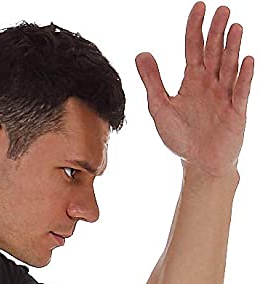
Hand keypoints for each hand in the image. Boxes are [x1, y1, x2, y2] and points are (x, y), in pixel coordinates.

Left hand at [136, 3, 252, 177]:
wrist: (199, 165)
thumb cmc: (181, 137)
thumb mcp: (160, 108)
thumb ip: (152, 81)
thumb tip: (141, 53)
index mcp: (193, 80)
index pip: (195, 47)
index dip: (196, 28)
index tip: (199, 7)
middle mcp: (211, 83)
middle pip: (215, 52)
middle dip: (218, 31)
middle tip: (222, 10)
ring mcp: (225, 95)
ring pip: (229, 66)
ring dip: (232, 47)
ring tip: (235, 27)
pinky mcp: (236, 111)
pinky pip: (240, 91)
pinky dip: (243, 76)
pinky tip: (246, 60)